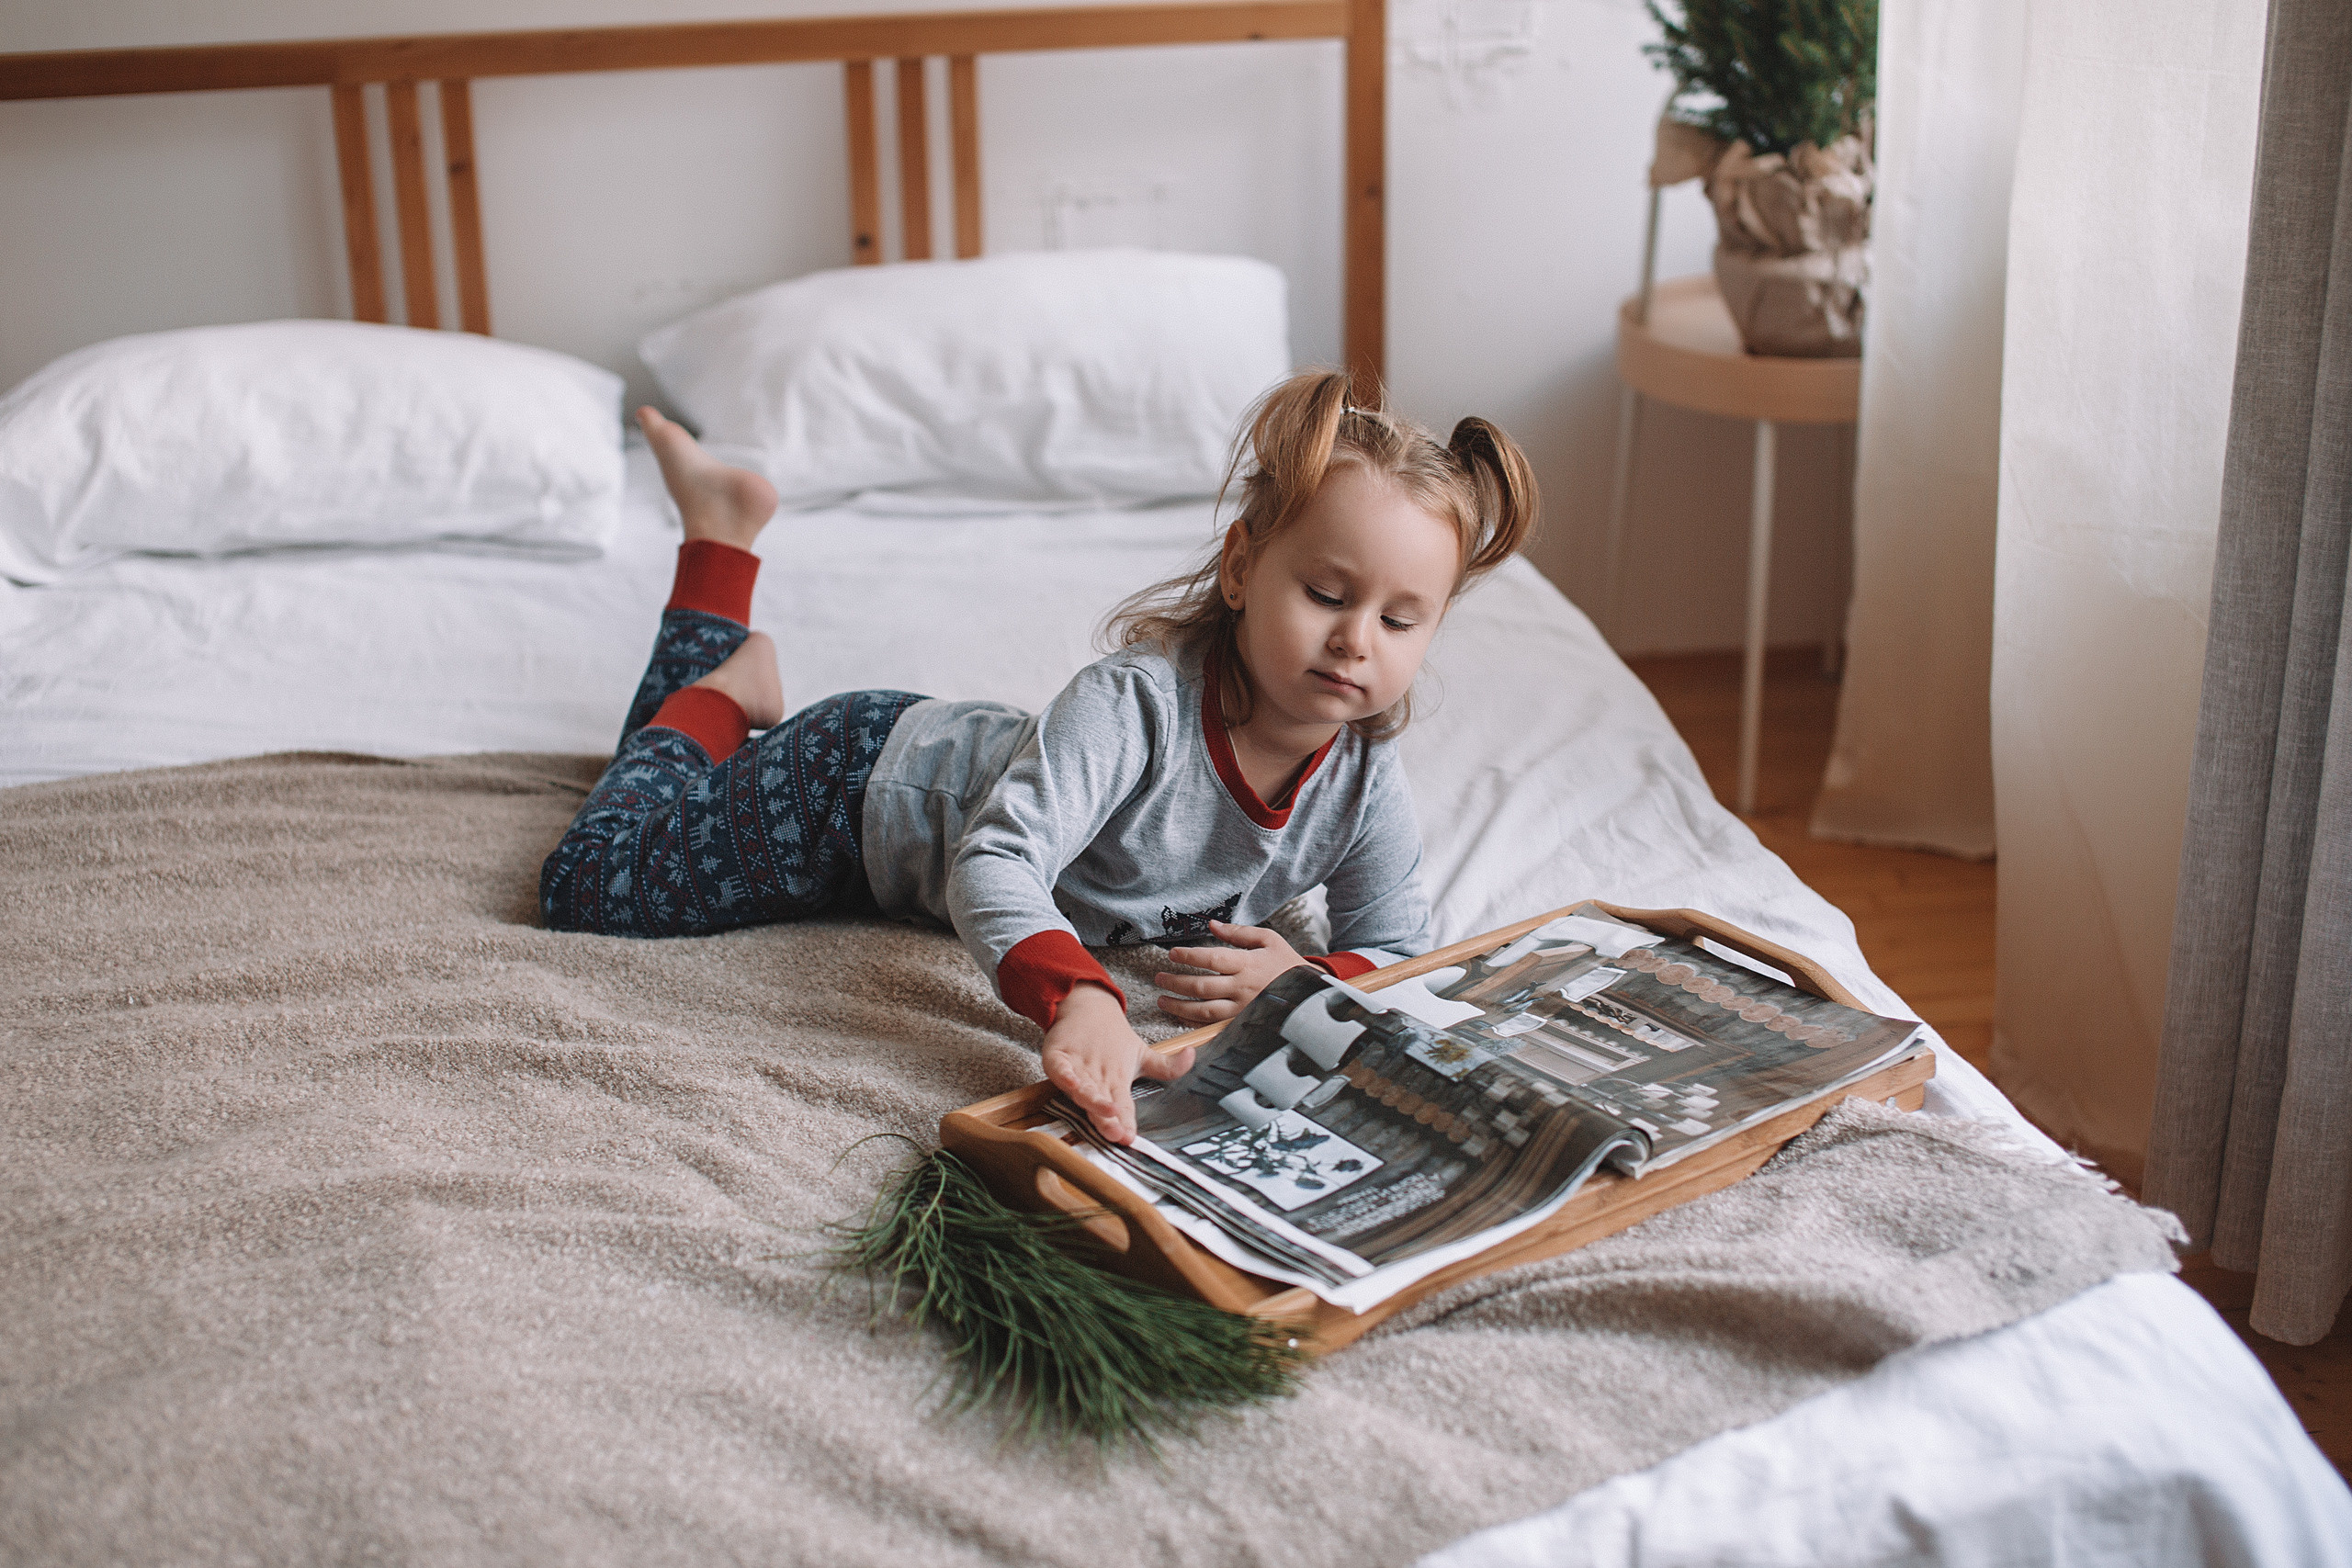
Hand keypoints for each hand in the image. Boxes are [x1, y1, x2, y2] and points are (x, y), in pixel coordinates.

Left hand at [1039, 982, 1195, 1144]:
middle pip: (1101, 1104)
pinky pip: (1060, 1069)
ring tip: (1105, 1109)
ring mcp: (1074, 1072)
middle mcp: (1094, 1085)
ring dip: (1091, 1100)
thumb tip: (1193, 1054)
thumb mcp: (1142, 1055)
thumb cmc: (1111, 1043)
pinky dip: (1064, 1076)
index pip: (1123, 1109)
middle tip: (1115, 1133)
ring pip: (1082, 1089)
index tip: (1130, 1137)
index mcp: (1114, 1088)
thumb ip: (1168, 1067)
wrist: (1085, 1012)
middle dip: (1107, 1119)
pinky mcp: (1056, 1058)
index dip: (1125, 1123)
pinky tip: (1071, 1081)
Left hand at [1154, 920, 1309, 1024]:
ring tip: (1162, 999)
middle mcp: (1243, 988)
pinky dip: (1194, 1022)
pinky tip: (1181, 1016)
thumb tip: (1212, 925)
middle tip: (1159, 977)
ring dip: (1179, 1006)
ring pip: (1203, 1010)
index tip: (1172, 954)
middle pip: (1201, 986)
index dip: (1189, 956)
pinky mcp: (1242, 1022)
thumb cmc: (1286, 963)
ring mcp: (1242, 1008)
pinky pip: (1213, 1025)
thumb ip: (1239, 933)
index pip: (1212, 959)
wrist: (1309, 994)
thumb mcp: (1268, 940)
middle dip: (1175, 982)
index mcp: (1248, 964)